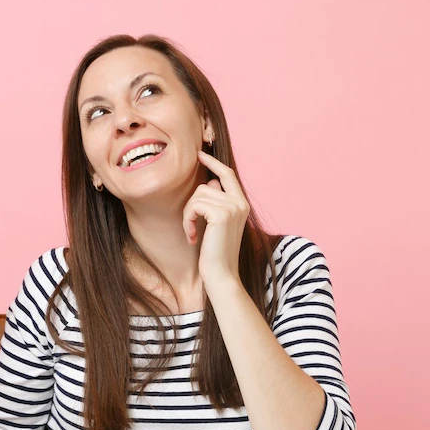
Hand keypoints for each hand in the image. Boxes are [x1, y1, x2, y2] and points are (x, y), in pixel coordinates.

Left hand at [183, 151, 249, 289]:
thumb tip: (209, 182)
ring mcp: (232, 207)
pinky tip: (193, 237)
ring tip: (193, 234)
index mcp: (241, 204)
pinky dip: (188, 221)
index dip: (213, 163)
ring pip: (197, 196)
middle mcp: (240, 203)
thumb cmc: (215, 253)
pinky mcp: (222, 214)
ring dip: (188, 216)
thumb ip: (216, 202)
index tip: (200, 155)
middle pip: (205, 186)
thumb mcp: (217, 224)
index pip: (227, 174)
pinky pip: (194, 206)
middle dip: (192, 205)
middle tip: (191, 227)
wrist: (221, 274)